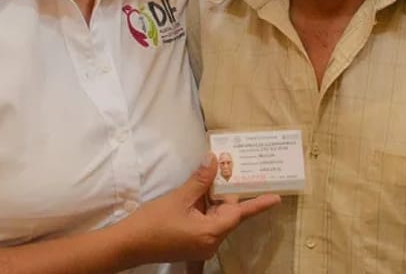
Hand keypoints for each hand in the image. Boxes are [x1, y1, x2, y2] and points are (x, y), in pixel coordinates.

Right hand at [123, 153, 280, 263]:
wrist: (128, 244)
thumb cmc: (153, 223)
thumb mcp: (179, 198)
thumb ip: (199, 180)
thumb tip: (214, 160)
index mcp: (211, 233)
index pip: (240, 214)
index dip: (258, 203)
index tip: (277, 198)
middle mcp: (210, 242)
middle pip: (227, 212)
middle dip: (227, 191)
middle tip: (231, 167)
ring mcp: (201, 244)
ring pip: (216, 215)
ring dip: (214, 197)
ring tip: (215, 173)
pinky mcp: (192, 242)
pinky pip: (206, 221)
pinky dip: (205, 205)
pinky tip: (201, 189)